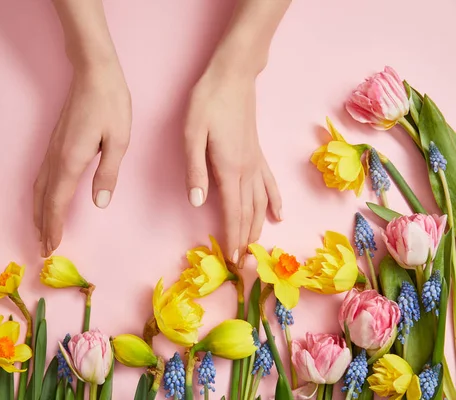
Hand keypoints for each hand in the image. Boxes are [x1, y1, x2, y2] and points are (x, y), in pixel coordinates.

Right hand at [34, 64, 130, 256]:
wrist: (94, 73)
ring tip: (39, 231)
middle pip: (43, 199)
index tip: (51, 247)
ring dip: (38, 212)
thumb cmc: (111, 104)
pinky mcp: (54, 143)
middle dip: (42, 226)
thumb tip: (99, 203)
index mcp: (71, 160)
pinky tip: (43, 200)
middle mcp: (56, 158)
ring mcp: (52, 149)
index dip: (53, 226)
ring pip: (38, 188)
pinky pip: (41, 176)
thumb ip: (108, 173)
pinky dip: (39, 195)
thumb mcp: (118, 140)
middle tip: (43, 249)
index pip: (57, 202)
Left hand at [184, 66, 281, 262]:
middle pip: (248, 214)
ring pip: (260, 203)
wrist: (232, 76)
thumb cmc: (208, 103)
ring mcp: (256, 162)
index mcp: (230, 169)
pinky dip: (274, 202)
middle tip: (243, 265)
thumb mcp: (192, 135)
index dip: (232, 239)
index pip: (232, 213)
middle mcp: (247, 170)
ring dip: (257, 227)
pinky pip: (270, 183)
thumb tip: (197, 203)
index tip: (232, 261)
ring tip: (255, 249)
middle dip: (245, 241)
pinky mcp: (258, 153)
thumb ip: (196, 170)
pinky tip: (278, 215)